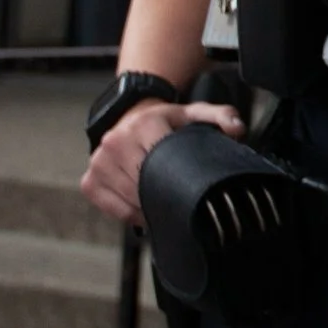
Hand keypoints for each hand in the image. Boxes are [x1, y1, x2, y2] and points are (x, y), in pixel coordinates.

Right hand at [79, 99, 243, 225]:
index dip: (175, 185)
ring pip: (128, 201)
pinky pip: (111, 209)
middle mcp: (115, 142)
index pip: (160, 167)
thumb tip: (238, 129)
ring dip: (147, 209)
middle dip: (162, 199)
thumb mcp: (194, 113)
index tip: (187, 192)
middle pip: (144, 187)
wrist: (130, 114)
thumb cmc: (166, 120)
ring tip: (162, 203)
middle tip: (178, 202)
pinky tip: (142, 207)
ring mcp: (98, 162)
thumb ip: (221, 116)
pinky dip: (129, 214)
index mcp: (144, 125)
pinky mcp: (89, 180)